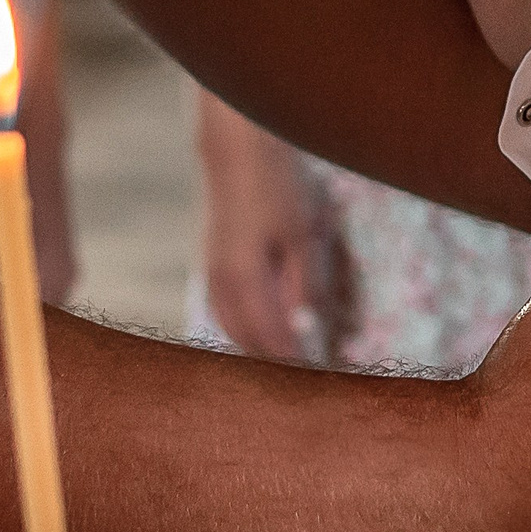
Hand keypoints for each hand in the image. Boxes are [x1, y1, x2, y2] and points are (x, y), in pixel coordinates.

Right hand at [193, 90, 339, 361]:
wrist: (238, 153)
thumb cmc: (277, 188)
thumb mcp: (303, 234)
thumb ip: (305, 283)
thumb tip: (309, 325)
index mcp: (246, 281)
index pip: (271, 339)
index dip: (294, 362)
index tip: (318, 378)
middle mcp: (222, 286)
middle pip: (247, 342)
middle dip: (275, 363)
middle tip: (306, 378)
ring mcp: (212, 276)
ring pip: (233, 329)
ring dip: (258, 348)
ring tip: (289, 361)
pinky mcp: (212, 266)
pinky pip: (226, 312)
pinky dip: (246, 329)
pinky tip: (265, 333)